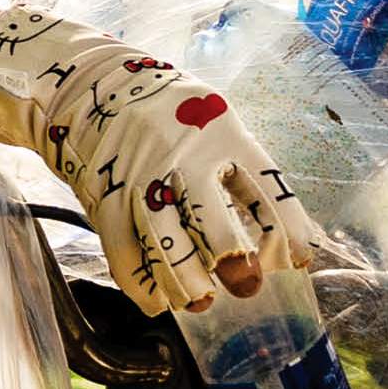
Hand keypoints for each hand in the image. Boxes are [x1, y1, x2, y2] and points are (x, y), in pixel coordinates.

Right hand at [0, 5, 316, 314]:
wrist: (90, 87)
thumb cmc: (167, 110)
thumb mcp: (212, 119)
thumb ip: (242, 164)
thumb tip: (285, 226)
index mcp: (220, 132)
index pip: (265, 185)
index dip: (287, 229)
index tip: (298, 260)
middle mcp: (182, 157)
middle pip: (212, 219)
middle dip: (233, 261)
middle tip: (246, 285)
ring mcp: (140, 181)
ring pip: (166, 245)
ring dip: (187, 283)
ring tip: (202, 300)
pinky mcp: (107, 201)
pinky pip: (125, 255)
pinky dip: (143, 286)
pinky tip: (160, 301)